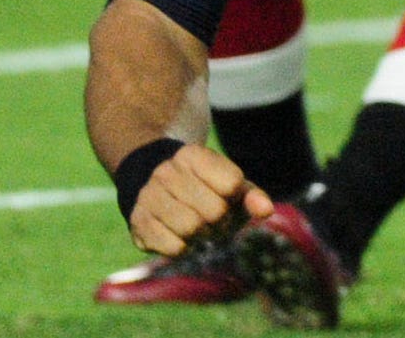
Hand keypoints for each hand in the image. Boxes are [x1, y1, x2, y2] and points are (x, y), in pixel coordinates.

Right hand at [126, 142, 273, 257]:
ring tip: (198, 230)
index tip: (226, 198)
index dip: (235, 198)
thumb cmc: (202, 188)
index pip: (232, 183)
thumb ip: (251, 195)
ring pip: (192, 229)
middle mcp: (168, 172)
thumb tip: (266, 211)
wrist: (153, 187)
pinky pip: (173, 247)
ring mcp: (149, 196)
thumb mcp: (228, 184)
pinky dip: (184, 249)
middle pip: (214, 211)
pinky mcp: (138, 222)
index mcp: (193, 156)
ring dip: (202, 237)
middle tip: (214, 222)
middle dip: (220, 223)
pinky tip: (180, 238)